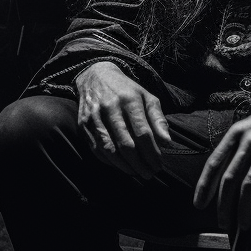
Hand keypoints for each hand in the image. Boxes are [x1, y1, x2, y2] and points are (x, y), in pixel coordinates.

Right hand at [74, 61, 174, 177]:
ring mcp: (94, 117)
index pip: (143, 133)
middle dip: (140, 164)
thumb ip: (158, 119)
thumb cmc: (126, 90)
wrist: (95, 76)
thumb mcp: (147, 97)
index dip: (152, 153)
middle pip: (126, 144)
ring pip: (109, 150)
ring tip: (137, 173)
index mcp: (129, 100)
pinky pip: (96, 149)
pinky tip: (121, 166)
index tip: (159, 164)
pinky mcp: (83, 124)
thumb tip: (167, 143)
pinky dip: (109, 162)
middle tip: (150, 174)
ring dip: (125, 166)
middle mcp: (110, 108)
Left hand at [192, 84, 250, 230]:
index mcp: (237, 132)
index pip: (214, 163)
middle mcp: (249, 139)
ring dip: (244, 208)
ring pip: (249, 184)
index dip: (204, 186)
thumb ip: (238, 146)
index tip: (198, 204)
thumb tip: (224, 174)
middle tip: (224, 223)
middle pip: (230, 178)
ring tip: (244, 224)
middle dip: (224, 205)